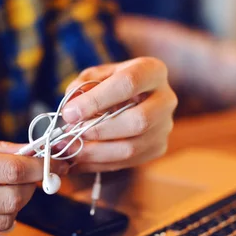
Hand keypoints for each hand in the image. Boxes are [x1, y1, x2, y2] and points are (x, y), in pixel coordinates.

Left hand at [62, 57, 176, 172]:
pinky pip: (127, 162)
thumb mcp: (97, 75)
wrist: (134, 98)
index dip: (96, 100)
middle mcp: (166, 100)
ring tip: (69, 149)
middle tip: (71, 132)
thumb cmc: (113, 84)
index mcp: (152, 71)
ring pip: (132, 148)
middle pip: (138, 121)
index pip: (127, 84)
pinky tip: (78, 161)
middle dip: (98, 130)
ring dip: (95, 152)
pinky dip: (98, 164)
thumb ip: (81, 86)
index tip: (69, 113)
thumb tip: (71, 110)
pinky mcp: (158, 148)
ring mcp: (165, 127)